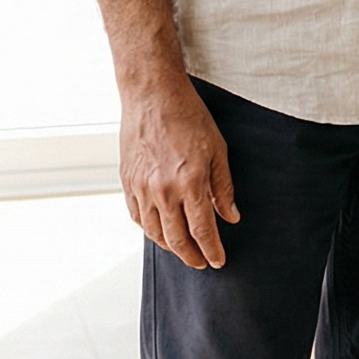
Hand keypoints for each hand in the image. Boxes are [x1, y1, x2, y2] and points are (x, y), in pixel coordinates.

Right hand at [118, 79, 240, 269]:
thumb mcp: (217, 149)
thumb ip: (223, 187)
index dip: (212, 250)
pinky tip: (160, 230)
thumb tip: (230, 216)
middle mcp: (163, 190)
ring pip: (154, 232)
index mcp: (190, 183)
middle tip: (201, 262)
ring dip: (169, 246)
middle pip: (176, 239)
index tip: (218, 261)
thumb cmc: (188, 117)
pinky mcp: (127, 182)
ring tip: (182, 249)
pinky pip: (137, 216)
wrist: (152, 95)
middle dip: (191, 256)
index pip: (203, 230)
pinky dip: (149, 229)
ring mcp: (141, 188)